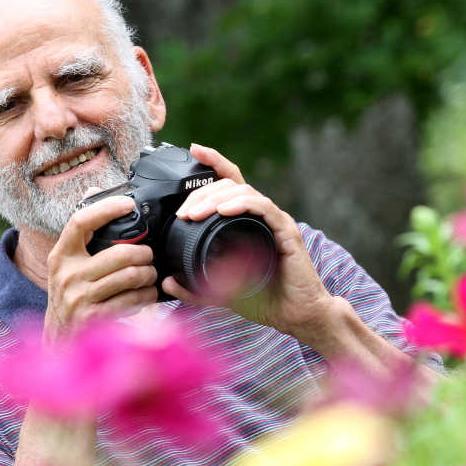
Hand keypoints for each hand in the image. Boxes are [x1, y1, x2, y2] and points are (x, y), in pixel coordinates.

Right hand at [43, 188, 158, 342]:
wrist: (59, 337)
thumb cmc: (71, 293)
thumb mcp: (68, 262)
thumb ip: (82, 232)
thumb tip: (93, 190)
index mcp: (61, 255)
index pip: (80, 221)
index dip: (106, 209)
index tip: (129, 204)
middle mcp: (68, 274)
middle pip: (121, 253)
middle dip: (145, 254)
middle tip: (149, 257)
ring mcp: (80, 297)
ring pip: (131, 277)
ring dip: (149, 275)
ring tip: (149, 276)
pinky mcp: (94, 317)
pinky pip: (132, 300)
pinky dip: (146, 296)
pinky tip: (145, 294)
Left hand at [162, 144, 336, 337]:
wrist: (298, 315)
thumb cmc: (266, 300)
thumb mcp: (221, 294)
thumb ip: (195, 289)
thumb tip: (167, 283)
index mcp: (247, 223)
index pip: (230, 185)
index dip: (213, 163)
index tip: (193, 150)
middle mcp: (262, 217)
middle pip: (231, 186)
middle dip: (203, 192)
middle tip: (183, 210)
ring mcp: (275, 222)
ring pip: (245, 191)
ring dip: (216, 197)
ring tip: (195, 212)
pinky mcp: (286, 232)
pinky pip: (264, 208)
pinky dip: (242, 204)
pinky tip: (223, 210)